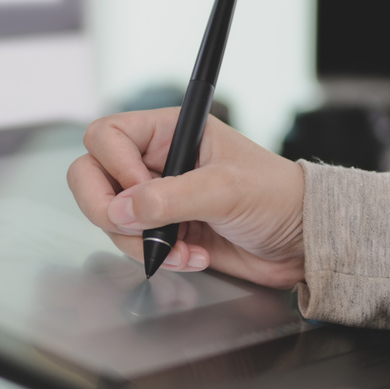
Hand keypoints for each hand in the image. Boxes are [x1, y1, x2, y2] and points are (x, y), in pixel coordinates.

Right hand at [66, 109, 305, 288]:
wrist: (300, 241)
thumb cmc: (276, 196)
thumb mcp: (226, 189)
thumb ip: (171, 197)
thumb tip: (122, 209)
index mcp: (168, 131)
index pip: (107, 136)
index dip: (114, 166)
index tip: (141, 191)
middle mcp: (153, 161)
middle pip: (89, 175)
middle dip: (106, 208)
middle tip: (134, 228)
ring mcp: (154, 197)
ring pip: (108, 215)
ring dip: (138, 241)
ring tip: (182, 250)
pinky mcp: (160, 230)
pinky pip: (130, 243)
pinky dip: (154, 256)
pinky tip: (191, 257)